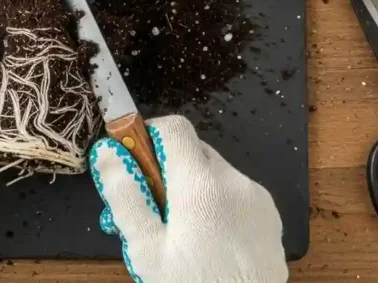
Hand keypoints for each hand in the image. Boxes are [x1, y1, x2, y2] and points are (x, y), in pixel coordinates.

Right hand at [90, 116, 286, 282]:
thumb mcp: (147, 249)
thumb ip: (125, 196)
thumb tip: (106, 152)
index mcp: (202, 185)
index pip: (174, 128)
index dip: (149, 136)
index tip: (135, 164)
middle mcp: (235, 181)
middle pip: (193, 151)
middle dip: (168, 169)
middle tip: (152, 208)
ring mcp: (258, 199)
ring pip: (215, 173)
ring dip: (193, 188)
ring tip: (181, 231)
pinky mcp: (271, 217)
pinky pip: (236, 194)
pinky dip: (217, 204)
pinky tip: (210, 240)